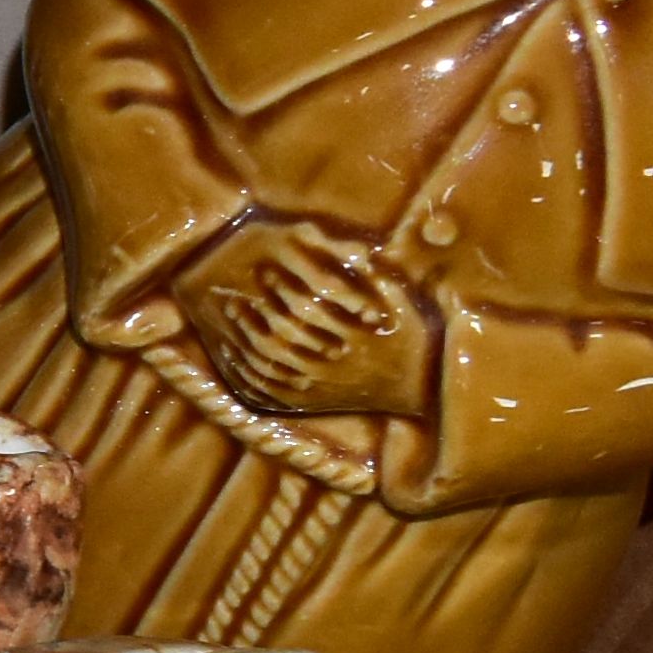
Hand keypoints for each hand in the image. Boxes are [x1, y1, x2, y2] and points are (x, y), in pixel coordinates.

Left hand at [177, 220, 429, 420]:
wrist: (420, 384)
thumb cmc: (411, 335)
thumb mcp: (404, 303)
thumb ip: (379, 278)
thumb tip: (357, 250)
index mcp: (355, 336)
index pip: (308, 309)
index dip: (283, 288)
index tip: (267, 270)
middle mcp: (334, 364)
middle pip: (283, 336)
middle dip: (257, 312)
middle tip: (238, 291)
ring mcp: (321, 386)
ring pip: (272, 364)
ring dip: (246, 336)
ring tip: (231, 312)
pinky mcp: (313, 402)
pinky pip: (271, 390)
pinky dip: (247, 372)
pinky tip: (233, 353)